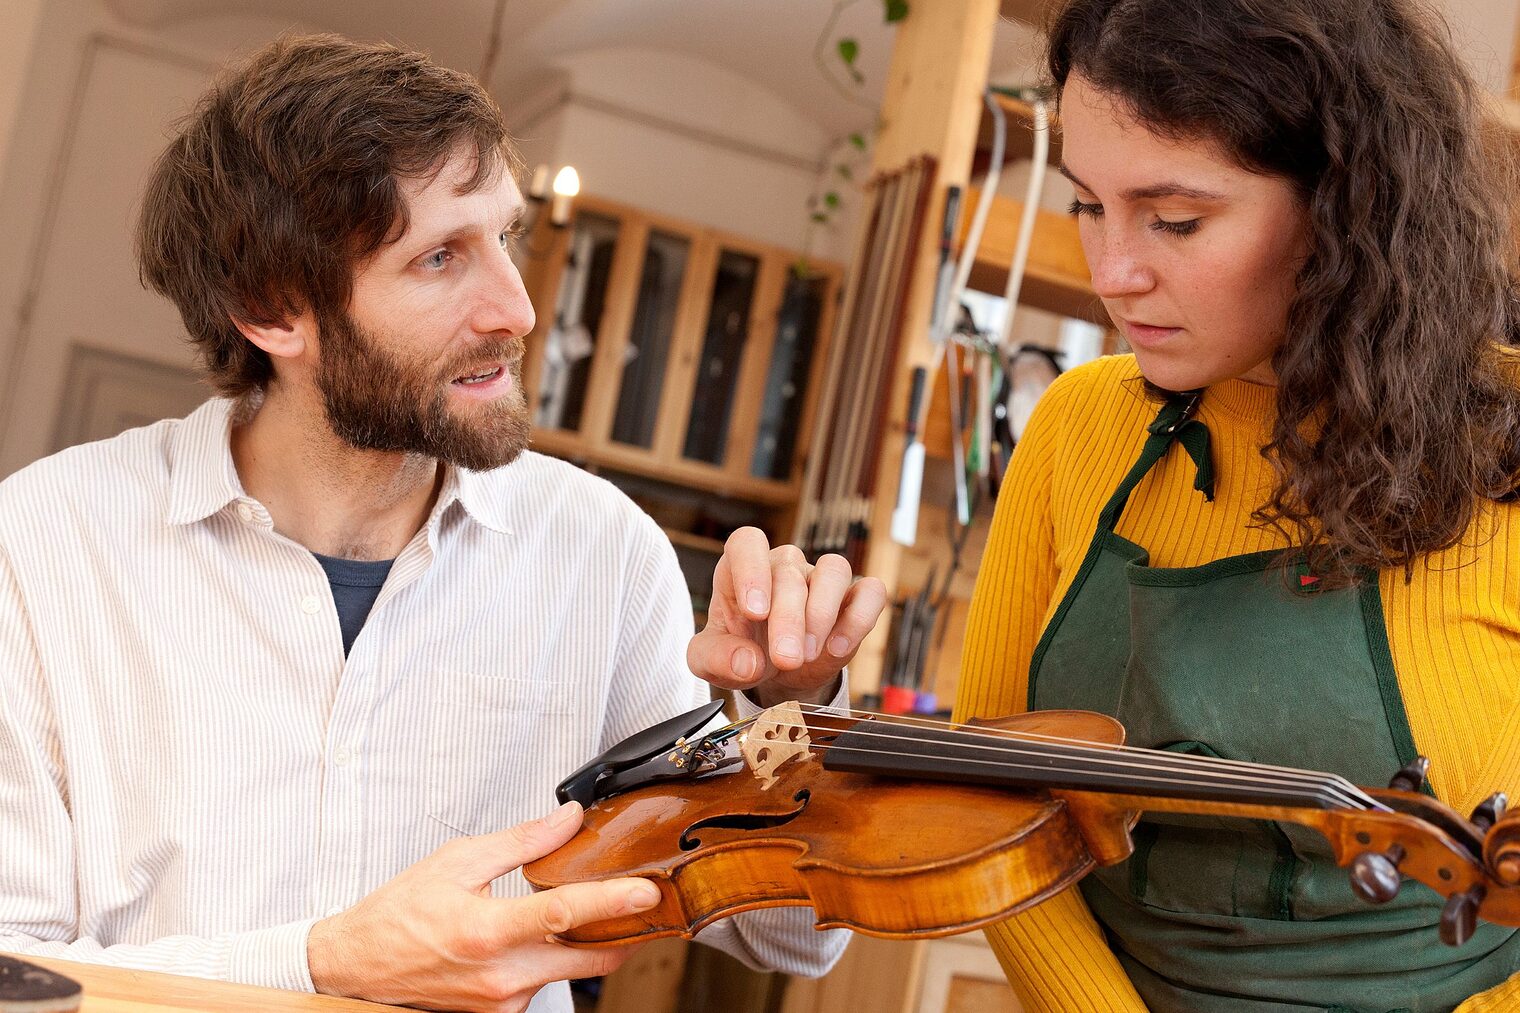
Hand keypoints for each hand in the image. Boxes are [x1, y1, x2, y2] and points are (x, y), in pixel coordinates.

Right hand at [307, 801, 654, 1011]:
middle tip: (645, 905)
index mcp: (488, 931)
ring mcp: (502, 1002)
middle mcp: (500, 975)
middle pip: (587, 958)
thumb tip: (567, 819)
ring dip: (583, 945)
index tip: (647, 891)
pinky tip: (535, 941)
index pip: (564, 914)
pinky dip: (550, 962)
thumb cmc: (398, 915)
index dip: (612, 902)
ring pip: (567, 973)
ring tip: (581, 914)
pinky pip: (542, 985)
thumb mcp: (457, 861)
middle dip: (625, 933)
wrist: (357, 968)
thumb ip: (522, 841)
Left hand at [688, 527, 886, 707]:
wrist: (776, 673)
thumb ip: (716, 659)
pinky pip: (870, 591)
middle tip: (786, 659)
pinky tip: (839, 647)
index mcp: (742, 569)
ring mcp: (820, 578)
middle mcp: (784, 566)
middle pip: (790, 572)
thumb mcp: (710, 660)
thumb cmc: (741, 652)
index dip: (751, 571)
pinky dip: (859, 618)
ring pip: (834, 569)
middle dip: (789, 620)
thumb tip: (747, 662)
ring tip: (809, 653)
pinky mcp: (853, 599)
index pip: (747, 543)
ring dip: (823, 613)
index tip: (755, 612)